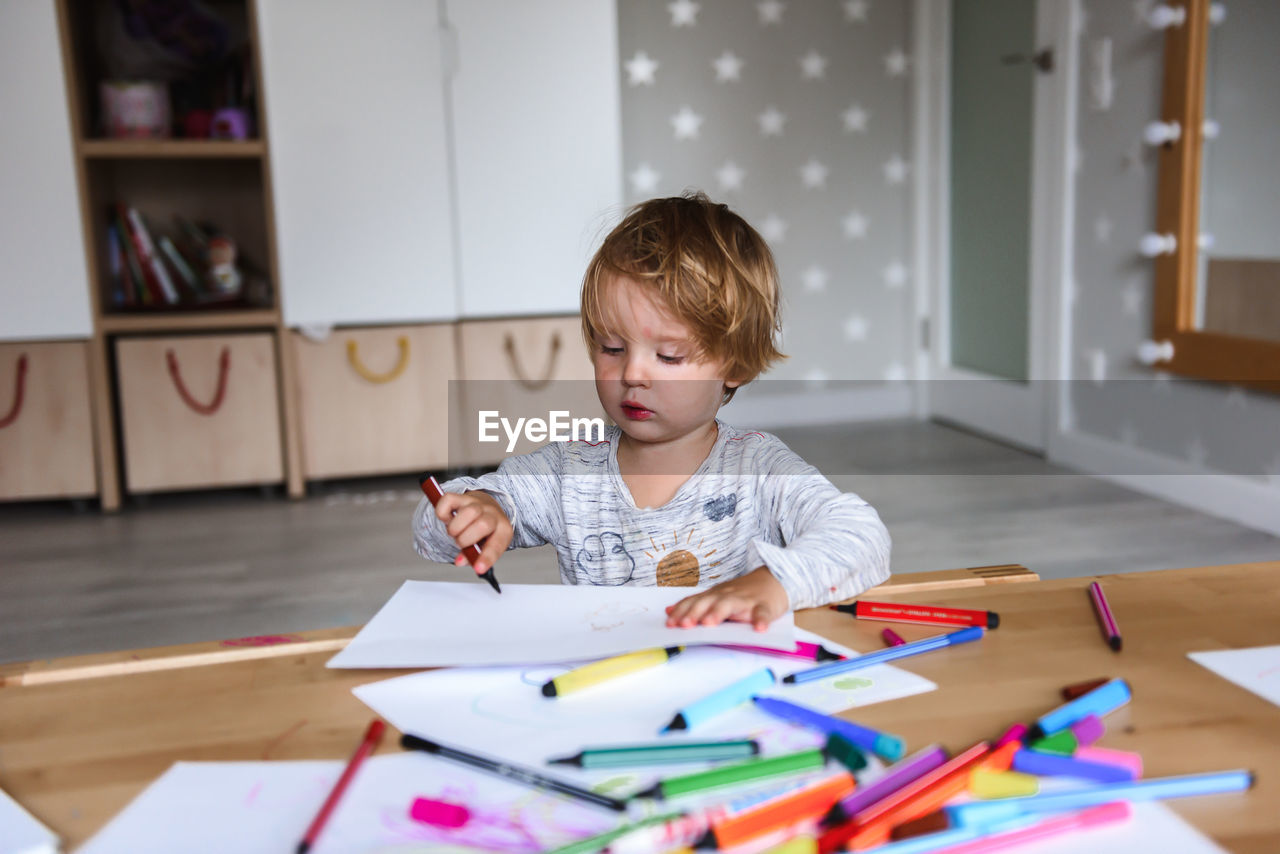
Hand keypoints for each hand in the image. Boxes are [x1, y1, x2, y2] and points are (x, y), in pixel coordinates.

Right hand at [433, 490, 512, 576]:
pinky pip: (448, 501)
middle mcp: (492, 513)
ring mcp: (477, 503)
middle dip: (465, 540)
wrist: (486, 507)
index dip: (487, 558)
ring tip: (455, 532)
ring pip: (467, 513)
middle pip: (482, 525)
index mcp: (503, 530)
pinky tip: (447, 519)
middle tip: (461, 542)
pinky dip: (443, 513)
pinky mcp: (461, 496)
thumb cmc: (485, 532)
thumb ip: (473, 556)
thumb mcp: (485, 546)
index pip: (496, 545)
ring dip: (455, 529)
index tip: (478, 569)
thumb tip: (460, 561)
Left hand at [664, 567, 789, 631]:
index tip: (669, 623)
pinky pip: (762, 613)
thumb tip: (669, 611)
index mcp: (715, 595)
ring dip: (719, 613)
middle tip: (684, 625)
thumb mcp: (718, 597)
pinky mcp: (765, 606)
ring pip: (731, 604)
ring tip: (709, 623)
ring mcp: (746, 600)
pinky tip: (759, 629)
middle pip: (708, 602)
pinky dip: (761, 620)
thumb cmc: (744, 594)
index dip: (681, 611)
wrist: (775, 579)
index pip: (694, 602)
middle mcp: (728, 595)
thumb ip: (696, 604)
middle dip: (694, 612)